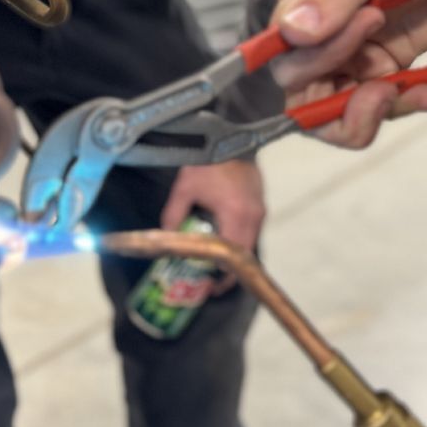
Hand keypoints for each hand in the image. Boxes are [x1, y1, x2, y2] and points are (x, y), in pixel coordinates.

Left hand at [160, 159, 264, 294]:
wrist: (230, 139)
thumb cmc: (209, 162)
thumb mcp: (185, 188)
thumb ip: (174, 215)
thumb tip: (165, 237)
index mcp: (235, 214)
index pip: (233, 257)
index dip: (223, 277)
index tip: (211, 287)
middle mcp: (253, 216)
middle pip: (244, 256)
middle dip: (229, 272)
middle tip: (211, 282)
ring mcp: (260, 210)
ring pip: (250, 244)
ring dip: (235, 257)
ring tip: (215, 265)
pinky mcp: (261, 204)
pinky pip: (252, 231)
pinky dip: (240, 242)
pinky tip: (224, 242)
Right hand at [271, 0, 426, 147]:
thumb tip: (293, 32)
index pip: (286, 54)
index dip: (318, 62)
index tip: (372, 24)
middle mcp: (319, 30)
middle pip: (304, 95)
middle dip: (344, 108)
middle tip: (390, 87)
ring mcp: (350, 53)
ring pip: (341, 111)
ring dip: (383, 111)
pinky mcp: (382, 65)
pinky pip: (382, 104)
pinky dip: (410, 103)